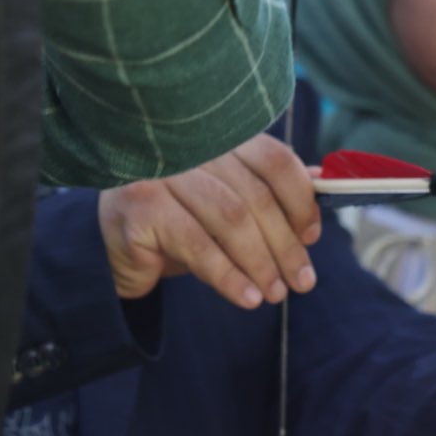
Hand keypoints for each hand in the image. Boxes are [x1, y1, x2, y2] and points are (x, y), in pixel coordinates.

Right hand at [96, 134, 321, 307]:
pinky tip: (247, 297)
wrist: (111, 247)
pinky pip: (196, 245)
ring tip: (274, 294)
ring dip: (260, 262)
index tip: (311, 236)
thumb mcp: (227, 204)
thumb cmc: (176, 223)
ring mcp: (159, 172)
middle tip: (301, 281)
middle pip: (254, 195)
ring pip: (230, 218)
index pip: (272, 158)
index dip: (299, 199)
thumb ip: (269, 190)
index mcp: (213, 137)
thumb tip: (324, 181)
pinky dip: (228, 276)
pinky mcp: (139, 206)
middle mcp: (186, 147)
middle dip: (285, 244)